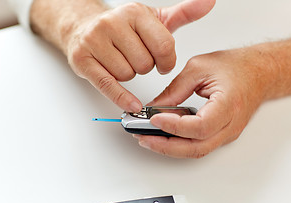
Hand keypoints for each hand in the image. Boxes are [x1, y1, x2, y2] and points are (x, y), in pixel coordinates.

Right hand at [66, 0, 214, 111]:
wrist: (83, 27)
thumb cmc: (122, 27)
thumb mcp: (154, 19)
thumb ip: (183, 13)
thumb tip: (208, 2)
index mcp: (135, 13)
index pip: (164, 47)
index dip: (167, 61)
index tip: (162, 63)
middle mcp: (113, 23)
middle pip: (145, 63)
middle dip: (145, 67)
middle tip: (136, 59)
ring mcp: (95, 41)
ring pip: (128, 75)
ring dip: (129, 75)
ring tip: (122, 62)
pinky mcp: (83, 59)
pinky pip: (108, 85)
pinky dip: (122, 98)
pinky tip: (132, 105)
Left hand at [134, 47, 276, 157]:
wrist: (261, 72)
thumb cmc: (237, 66)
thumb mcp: (199, 68)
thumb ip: (174, 89)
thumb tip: (153, 107)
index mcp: (229, 104)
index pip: (200, 126)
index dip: (174, 126)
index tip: (154, 119)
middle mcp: (230, 124)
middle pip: (196, 147)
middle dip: (166, 146)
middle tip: (143, 137)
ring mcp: (228, 133)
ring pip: (197, 150)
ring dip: (170, 148)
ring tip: (149, 139)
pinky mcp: (222, 134)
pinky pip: (200, 145)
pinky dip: (180, 144)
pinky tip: (164, 137)